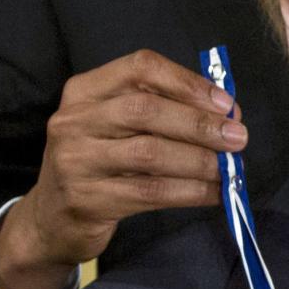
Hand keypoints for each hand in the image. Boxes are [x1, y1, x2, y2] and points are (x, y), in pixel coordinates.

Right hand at [0, 50, 246, 288]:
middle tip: (237, 137)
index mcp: (84, 90)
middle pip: (146, 110)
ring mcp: (75, 160)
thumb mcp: (114, 126)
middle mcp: (74, 120)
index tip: (224, 103)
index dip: (187, 82)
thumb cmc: (98, 163)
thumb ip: (160, 110)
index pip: (140, 68)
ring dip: (199, 160)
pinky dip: (189, 191)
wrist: (51, 220)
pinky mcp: (86, 200)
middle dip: (199, 123)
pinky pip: (149, 191)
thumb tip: (225, 114)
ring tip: (228, 167)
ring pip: (149, 153)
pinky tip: (213, 193)